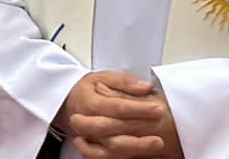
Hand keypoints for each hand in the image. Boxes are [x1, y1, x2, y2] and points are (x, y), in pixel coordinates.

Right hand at [58, 71, 174, 156]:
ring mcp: (89, 139)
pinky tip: (142, 155)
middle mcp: (87, 123)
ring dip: (134, 148)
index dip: (139, 108)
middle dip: (138, 131)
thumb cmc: (88, 91)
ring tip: (155, 144)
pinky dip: (124, 158)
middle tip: (160, 130)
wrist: (68, 103)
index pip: (117, 106)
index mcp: (90, 102)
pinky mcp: (91, 150)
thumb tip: (145, 86)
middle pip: (112, 131)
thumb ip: (124, 81)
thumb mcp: (103, 77)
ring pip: (110, 149)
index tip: (158, 109)